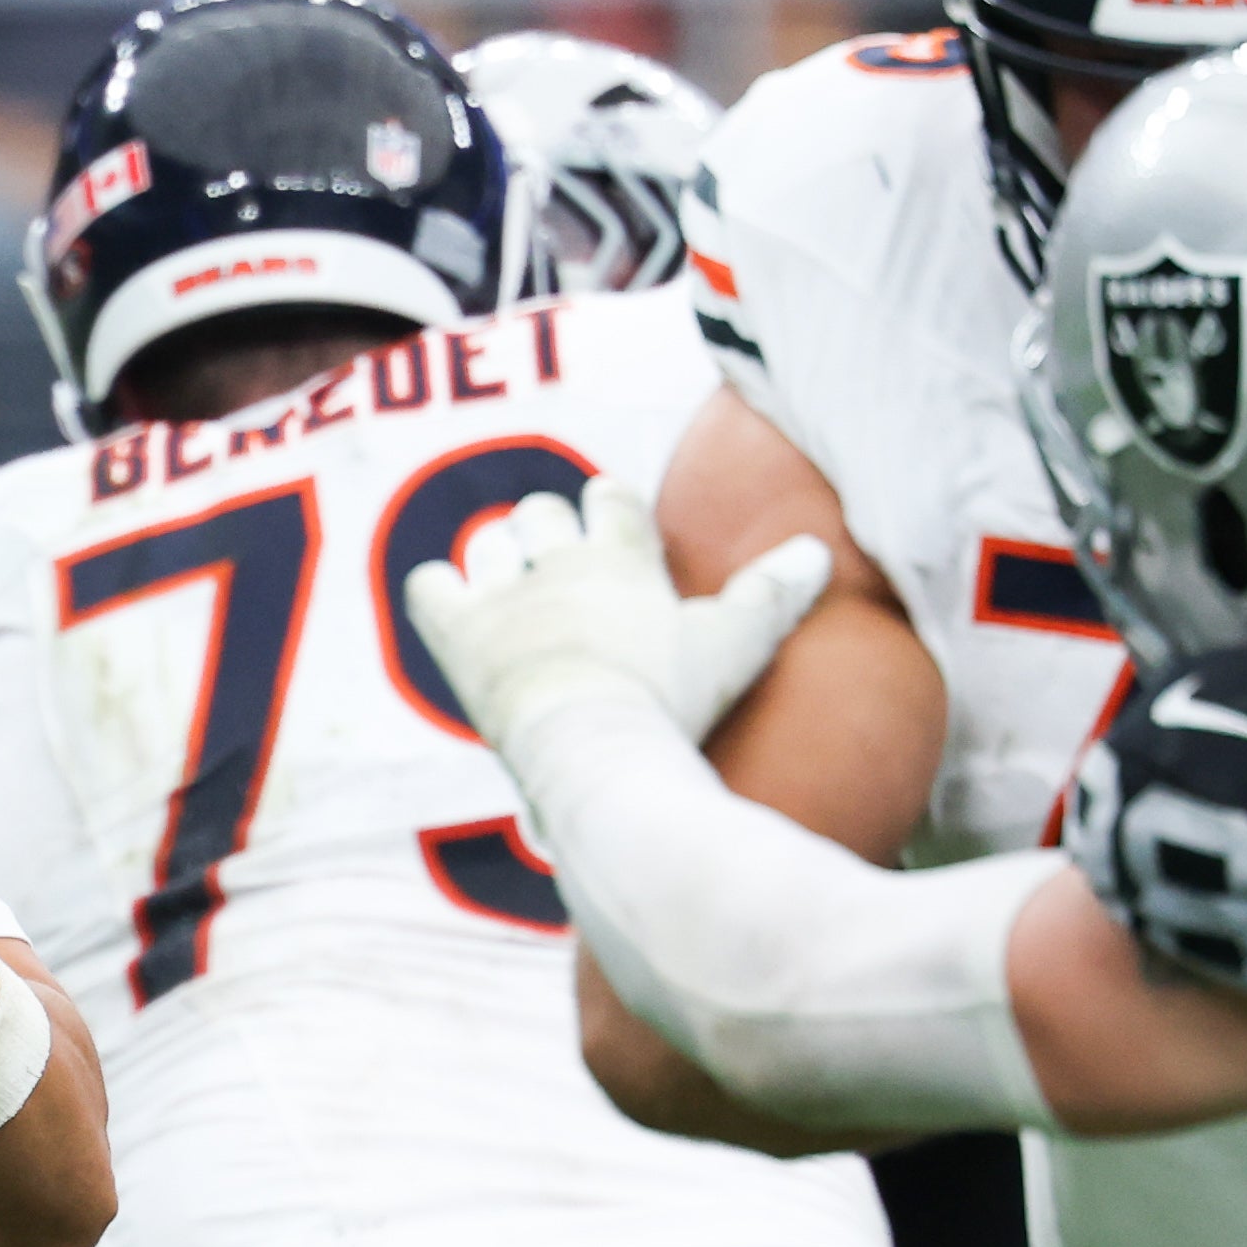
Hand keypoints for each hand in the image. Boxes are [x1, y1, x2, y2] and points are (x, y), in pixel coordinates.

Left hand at [408, 479, 828, 749]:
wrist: (596, 749)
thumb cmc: (672, 702)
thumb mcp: (736, 647)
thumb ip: (773, 596)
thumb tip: (818, 553)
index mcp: (623, 556)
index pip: (609, 497)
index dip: (607, 505)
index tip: (610, 523)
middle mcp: (559, 563)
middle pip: (539, 513)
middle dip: (545, 532)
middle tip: (559, 572)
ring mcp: (504, 598)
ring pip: (487, 544)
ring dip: (496, 561)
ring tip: (512, 595)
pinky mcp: (461, 638)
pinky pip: (428, 588)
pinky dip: (437, 592)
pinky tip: (453, 612)